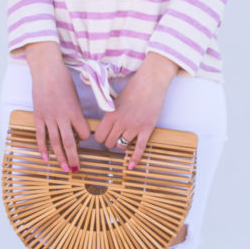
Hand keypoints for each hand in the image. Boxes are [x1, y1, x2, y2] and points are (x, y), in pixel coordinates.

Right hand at [24, 43, 90, 170]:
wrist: (46, 70)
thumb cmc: (63, 81)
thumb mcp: (76, 96)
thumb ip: (77, 112)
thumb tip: (78, 125)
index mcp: (75, 111)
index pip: (84, 133)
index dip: (86, 138)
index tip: (86, 141)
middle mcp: (63, 117)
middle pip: (69, 142)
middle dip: (74, 157)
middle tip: (76, 169)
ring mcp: (49, 117)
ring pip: (55, 142)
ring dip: (60, 157)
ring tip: (64, 169)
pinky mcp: (38, 116)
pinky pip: (41, 136)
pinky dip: (42, 148)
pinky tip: (45, 159)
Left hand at [94, 52, 178, 167]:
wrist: (151, 82)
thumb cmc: (133, 89)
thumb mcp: (115, 100)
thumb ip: (109, 114)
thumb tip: (104, 126)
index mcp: (110, 115)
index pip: (98, 136)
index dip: (100, 138)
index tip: (104, 136)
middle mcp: (121, 123)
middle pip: (109, 143)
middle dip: (110, 142)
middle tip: (114, 138)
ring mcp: (134, 127)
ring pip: (121, 146)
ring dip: (122, 145)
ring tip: (124, 139)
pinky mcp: (146, 129)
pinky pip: (139, 148)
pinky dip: (135, 158)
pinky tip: (131, 166)